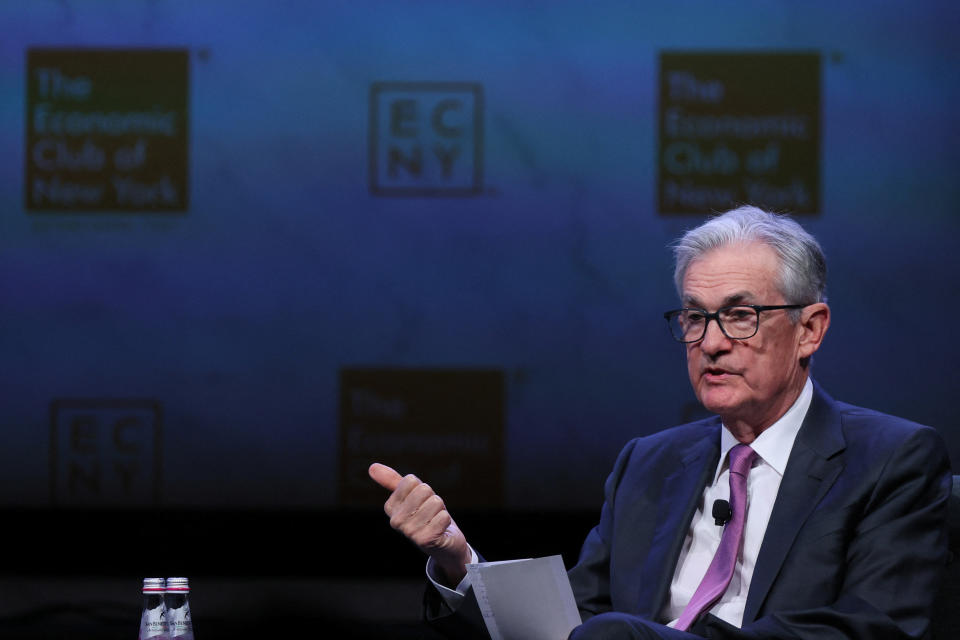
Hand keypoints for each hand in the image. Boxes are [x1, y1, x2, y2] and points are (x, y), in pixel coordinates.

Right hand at [369, 462, 470, 584]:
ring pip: (435, 502)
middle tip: (430, 512)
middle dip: (432, 498)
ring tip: (435, 521)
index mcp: (390, 507)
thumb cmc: (427, 515)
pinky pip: (443, 516)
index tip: (421, 502)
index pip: (411, 480)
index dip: (422, 488)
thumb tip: (372, 467)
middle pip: (423, 490)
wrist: (443, 544)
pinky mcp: (425, 540)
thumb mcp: (411, 495)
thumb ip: (392, 481)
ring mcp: (409, 532)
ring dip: (440, 510)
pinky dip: (446, 521)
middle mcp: (396, 521)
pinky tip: (440, 530)